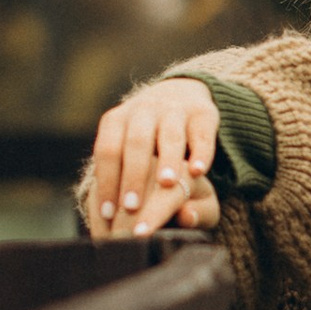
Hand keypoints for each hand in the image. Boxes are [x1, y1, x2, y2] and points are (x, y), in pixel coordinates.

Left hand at [82, 83, 223, 237]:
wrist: (179, 95)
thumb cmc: (147, 141)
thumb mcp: (130, 153)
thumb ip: (125, 178)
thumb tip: (122, 214)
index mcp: (117, 122)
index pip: (107, 150)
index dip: (106, 181)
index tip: (108, 213)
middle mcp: (143, 112)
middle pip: (136, 142)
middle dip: (134, 176)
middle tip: (132, 207)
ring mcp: (175, 111)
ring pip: (170, 135)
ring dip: (168, 160)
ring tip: (167, 185)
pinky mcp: (204, 114)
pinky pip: (202, 133)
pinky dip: (201, 152)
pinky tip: (198, 172)